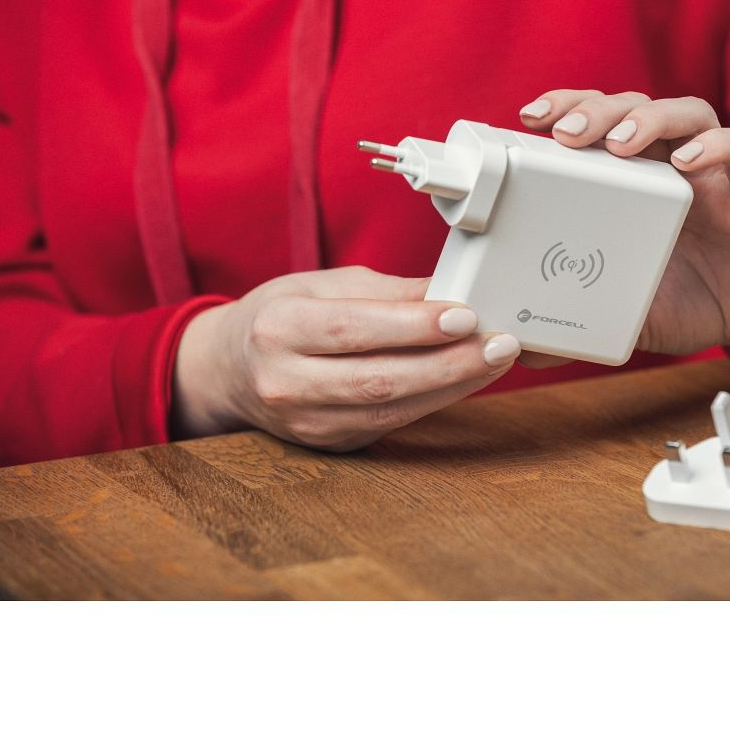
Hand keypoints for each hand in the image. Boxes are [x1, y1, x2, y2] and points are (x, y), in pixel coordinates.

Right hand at [172, 266, 521, 450]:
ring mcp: (304, 422)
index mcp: (278, 327)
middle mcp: (285, 381)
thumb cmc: (281, 316)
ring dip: (452, 387)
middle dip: (449, 363)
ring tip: (494, 361)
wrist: (231, 370)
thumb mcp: (322, 285)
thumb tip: (451, 290)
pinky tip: (464, 381)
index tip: (466, 315)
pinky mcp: (327, 443)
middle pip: (378, 380)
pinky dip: (433, 403)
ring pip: (390, 411)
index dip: (414, 326)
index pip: (353, 329)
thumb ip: (388, 291)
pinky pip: (389, 425)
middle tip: (499, 344)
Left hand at [519, 90, 729, 357]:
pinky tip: (686, 162)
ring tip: (620, 141)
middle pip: (632, 107)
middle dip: (596, 110)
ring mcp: (712, 172)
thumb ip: (576, 320)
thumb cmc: (688, 301)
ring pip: (684, 113)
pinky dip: (715, 146)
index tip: (530, 119)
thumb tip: (521, 348)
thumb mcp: (623, 311)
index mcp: (631, 182)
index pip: (597, 123)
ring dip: (648, 118)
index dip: (566, 109)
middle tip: (566, 133)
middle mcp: (669, 164)